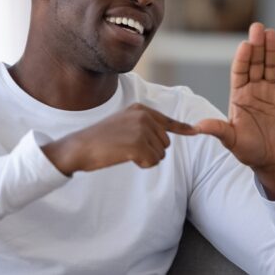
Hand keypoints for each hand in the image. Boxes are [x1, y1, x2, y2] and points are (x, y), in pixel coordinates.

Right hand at [42, 103, 198, 175]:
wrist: (79, 147)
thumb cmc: (99, 139)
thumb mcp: (123, 123)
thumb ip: (143, 125)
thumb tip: (165, 137)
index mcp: (140, 109)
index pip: (167, 121)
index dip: (182, 128)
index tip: (195, 131)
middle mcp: (144, 116)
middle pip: (165, 142)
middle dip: (151, 151)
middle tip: (128, 149)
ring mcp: (142, 129)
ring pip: (160, 154)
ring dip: (146, 159)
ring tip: (125, 152)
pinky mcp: (138, 144)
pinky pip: (152, 161)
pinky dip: (142, 164)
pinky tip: (127, 158)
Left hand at [196, 23, 274, 199]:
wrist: (272, 161)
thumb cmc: (248, 151)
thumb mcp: (231, 141)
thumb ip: (218, 130)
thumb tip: (197, 127)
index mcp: (238, 96)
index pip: (239, 72)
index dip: (242, 58)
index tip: (244, 45)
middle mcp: (254, 90)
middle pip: (255, 63)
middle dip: (257, 46)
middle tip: (258, 28)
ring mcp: (271, 92)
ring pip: (271, 66)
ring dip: (271, 50)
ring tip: (271, 34)